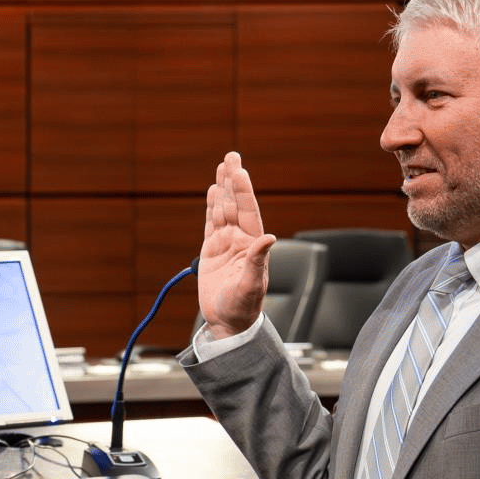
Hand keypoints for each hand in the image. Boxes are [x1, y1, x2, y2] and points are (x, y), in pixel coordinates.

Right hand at [198, 152, 274, 339]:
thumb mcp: (252, 285)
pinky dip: (211, 207)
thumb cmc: (243, 307)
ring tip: (222, 166)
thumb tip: (269, 238)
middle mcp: (240, 240)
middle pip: (236, 204)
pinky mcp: (211, 251)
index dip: (244, 190)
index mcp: (252, 245)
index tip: (239, 170)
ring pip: (223, 210)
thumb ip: (258, 261)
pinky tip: (212, 192)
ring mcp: (225, 244)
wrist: (228, 322)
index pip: (248, 211)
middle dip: (233, 180)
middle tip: (231, 156)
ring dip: (222, 189)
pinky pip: (210, 224)